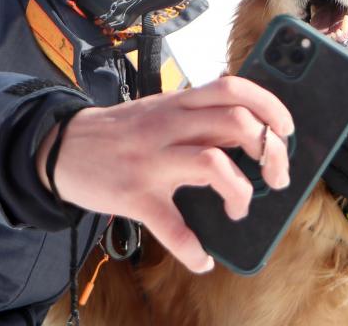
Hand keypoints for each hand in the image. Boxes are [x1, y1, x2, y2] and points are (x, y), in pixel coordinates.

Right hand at [34, 76, 293, 272]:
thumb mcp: (160, 111)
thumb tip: (249, 131)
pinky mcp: (134, 195)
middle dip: (270, 152)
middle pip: (236, 123)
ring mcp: (152, 160)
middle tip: (276, 176)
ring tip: (240, 208)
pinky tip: (201, 258)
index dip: (269, 105)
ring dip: (241, 191)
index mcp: (178, 103)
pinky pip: (171, 226)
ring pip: (214, 164)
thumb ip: (198, 116)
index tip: (284, 128)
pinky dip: (192, 248)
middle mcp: (169, 126)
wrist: (62, 147)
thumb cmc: (121, 132)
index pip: (233, 88)